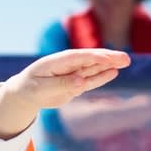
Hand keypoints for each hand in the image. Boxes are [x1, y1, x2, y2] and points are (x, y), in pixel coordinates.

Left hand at [12, 49, 129, 107]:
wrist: (25, 93)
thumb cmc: (30, 88)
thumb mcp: (41, 88)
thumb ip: (61, 84)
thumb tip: (81, 82)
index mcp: (56, 61)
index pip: (78, 57)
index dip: (93, 57)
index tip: (107, 59)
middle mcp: (67, 65)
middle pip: (90, 60)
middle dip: (107, 58)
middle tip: (125, 57)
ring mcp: (73, 73)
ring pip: (94, 68)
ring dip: (109, 65)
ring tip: (125, 61)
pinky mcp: (75, 83)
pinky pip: (91, 80)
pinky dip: (102, 77)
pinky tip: (114, 72)